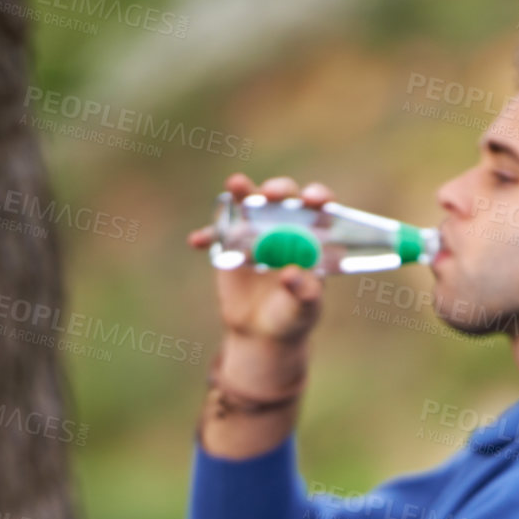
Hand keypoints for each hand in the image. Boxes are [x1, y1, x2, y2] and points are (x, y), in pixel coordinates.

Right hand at [188, 172, 327, 390]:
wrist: (261, 333)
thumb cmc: (292, 317)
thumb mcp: (304, 309)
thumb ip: (304, 292)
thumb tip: (290, 272)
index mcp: (312, 238)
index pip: (320, 208)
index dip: (318, 197)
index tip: (311, 200)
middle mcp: (286, 226)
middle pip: (284, 197)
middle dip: (278, 190)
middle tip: (270, 195)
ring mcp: (256, 231)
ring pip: (250, 202)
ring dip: (242, 191)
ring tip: (235, 185)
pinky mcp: (231, 242)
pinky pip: (218, 233)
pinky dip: (208, 234)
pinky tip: (198, 241)